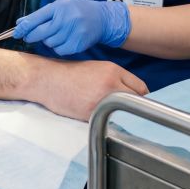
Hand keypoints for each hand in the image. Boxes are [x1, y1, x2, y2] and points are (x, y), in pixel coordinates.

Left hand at [14, 0, 130, 55]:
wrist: (101, 18)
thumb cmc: (76, 11)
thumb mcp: (59, 7)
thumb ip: (40, 15)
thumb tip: (20, 23)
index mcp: (60, 6)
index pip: (36, 18)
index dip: (24, 27)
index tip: (16, 33)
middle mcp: (67, 18)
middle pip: (41, 33)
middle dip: (32, 36)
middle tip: (28, 37)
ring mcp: (74, 31)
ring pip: (50, 43)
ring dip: (48, 41)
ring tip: (56, 34)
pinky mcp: (78, 43)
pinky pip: (60, 50)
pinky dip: (58, 47)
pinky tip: (64, 41)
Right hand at [33, 59, 148, 120]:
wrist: (48, 80)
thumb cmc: (71, 74)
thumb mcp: (98, 68)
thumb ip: (117, 78)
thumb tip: (134, 94)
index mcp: (113, 70)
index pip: (141, 88)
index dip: (140, 96)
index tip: (137, 102)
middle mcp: (110, 83)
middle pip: (137, 101)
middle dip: (133, 106)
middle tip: (126, 110)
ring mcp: (101, 99)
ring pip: (123, 112)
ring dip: (120, 114)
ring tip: (110, 113)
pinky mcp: (91, 113)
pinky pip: (107, 120)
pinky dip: (105, 120)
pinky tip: (97, 116)